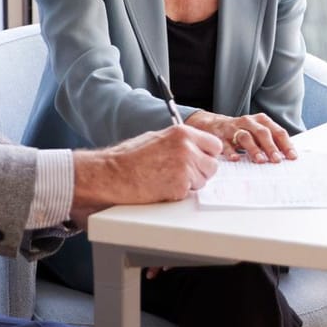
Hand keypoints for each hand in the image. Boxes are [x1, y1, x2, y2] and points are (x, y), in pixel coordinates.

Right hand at [71, 123, 222, 215]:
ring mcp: (185, 168)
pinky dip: (178, 193)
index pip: (215, 145)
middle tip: (182, 174)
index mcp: (183, 133)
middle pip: (213, 165)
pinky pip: (189, 193)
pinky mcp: (180, 186)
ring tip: (167, 179)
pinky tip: (161, 187)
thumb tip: (197, 149)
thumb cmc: (129, 157)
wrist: (112, 174)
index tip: (201, 160)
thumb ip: (181, 142)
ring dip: (190, 184)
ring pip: (203, 181)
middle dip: (201, 172)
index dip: (207, 155)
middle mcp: (188, 148)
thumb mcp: (158, 138)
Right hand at [185, 109, 295, 162]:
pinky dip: (231, 151)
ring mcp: (234, 128)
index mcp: (262, 120)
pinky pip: (226, 144)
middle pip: (262, 133)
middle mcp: (248, 122)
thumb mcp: (258, 132)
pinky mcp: (220, 136)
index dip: (286, 144)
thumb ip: (272, 142)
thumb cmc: (243, 131)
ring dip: (254, 149)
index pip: (277, 131)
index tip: (292, 157)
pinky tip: (236, 159)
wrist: (214, 124)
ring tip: (260, 160)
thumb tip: (288, 157)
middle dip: (270, 147)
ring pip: (245, 137)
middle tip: (277, 160)